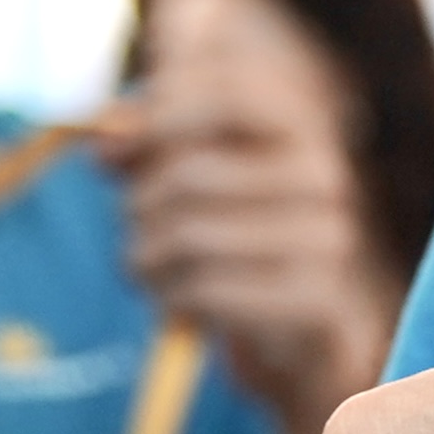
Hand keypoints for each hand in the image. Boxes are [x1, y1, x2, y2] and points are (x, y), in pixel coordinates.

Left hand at [100, 2, 391, 433]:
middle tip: (134, 224)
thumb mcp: (192, 178)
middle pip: (189, 173)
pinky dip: (174, 298)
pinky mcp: (316, 300)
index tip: (117, 149)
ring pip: (190, 235)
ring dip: (145, 257)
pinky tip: (178, 303)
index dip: (159, 114)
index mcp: (303, 126)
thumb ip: (149, 142)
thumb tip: (106, 141)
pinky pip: (208, 290)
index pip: (229, 93)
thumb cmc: (237, 242)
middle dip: (138, 203)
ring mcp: (327, 238)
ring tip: (147, 268)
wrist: (308, 340)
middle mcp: (325, 175)